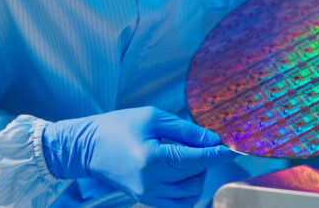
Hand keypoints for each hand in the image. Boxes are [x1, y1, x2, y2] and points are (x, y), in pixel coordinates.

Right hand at [42, 106, 235, 207]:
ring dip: (197, 176)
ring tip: (187, 158)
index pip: (196, 160)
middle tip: (198, 144)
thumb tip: (212, 141)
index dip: (217, 154)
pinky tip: (182, 174)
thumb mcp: (153, 118)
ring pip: (189, 194)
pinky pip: (177, 203)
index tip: (232, 148)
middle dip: (205, 162)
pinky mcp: (146, 200)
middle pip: (195, 178)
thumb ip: (187, 131)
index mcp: (153, 160)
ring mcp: (148, 195)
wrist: (87, 147)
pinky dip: (186, 191)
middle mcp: (151, 183)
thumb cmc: (117, 127)